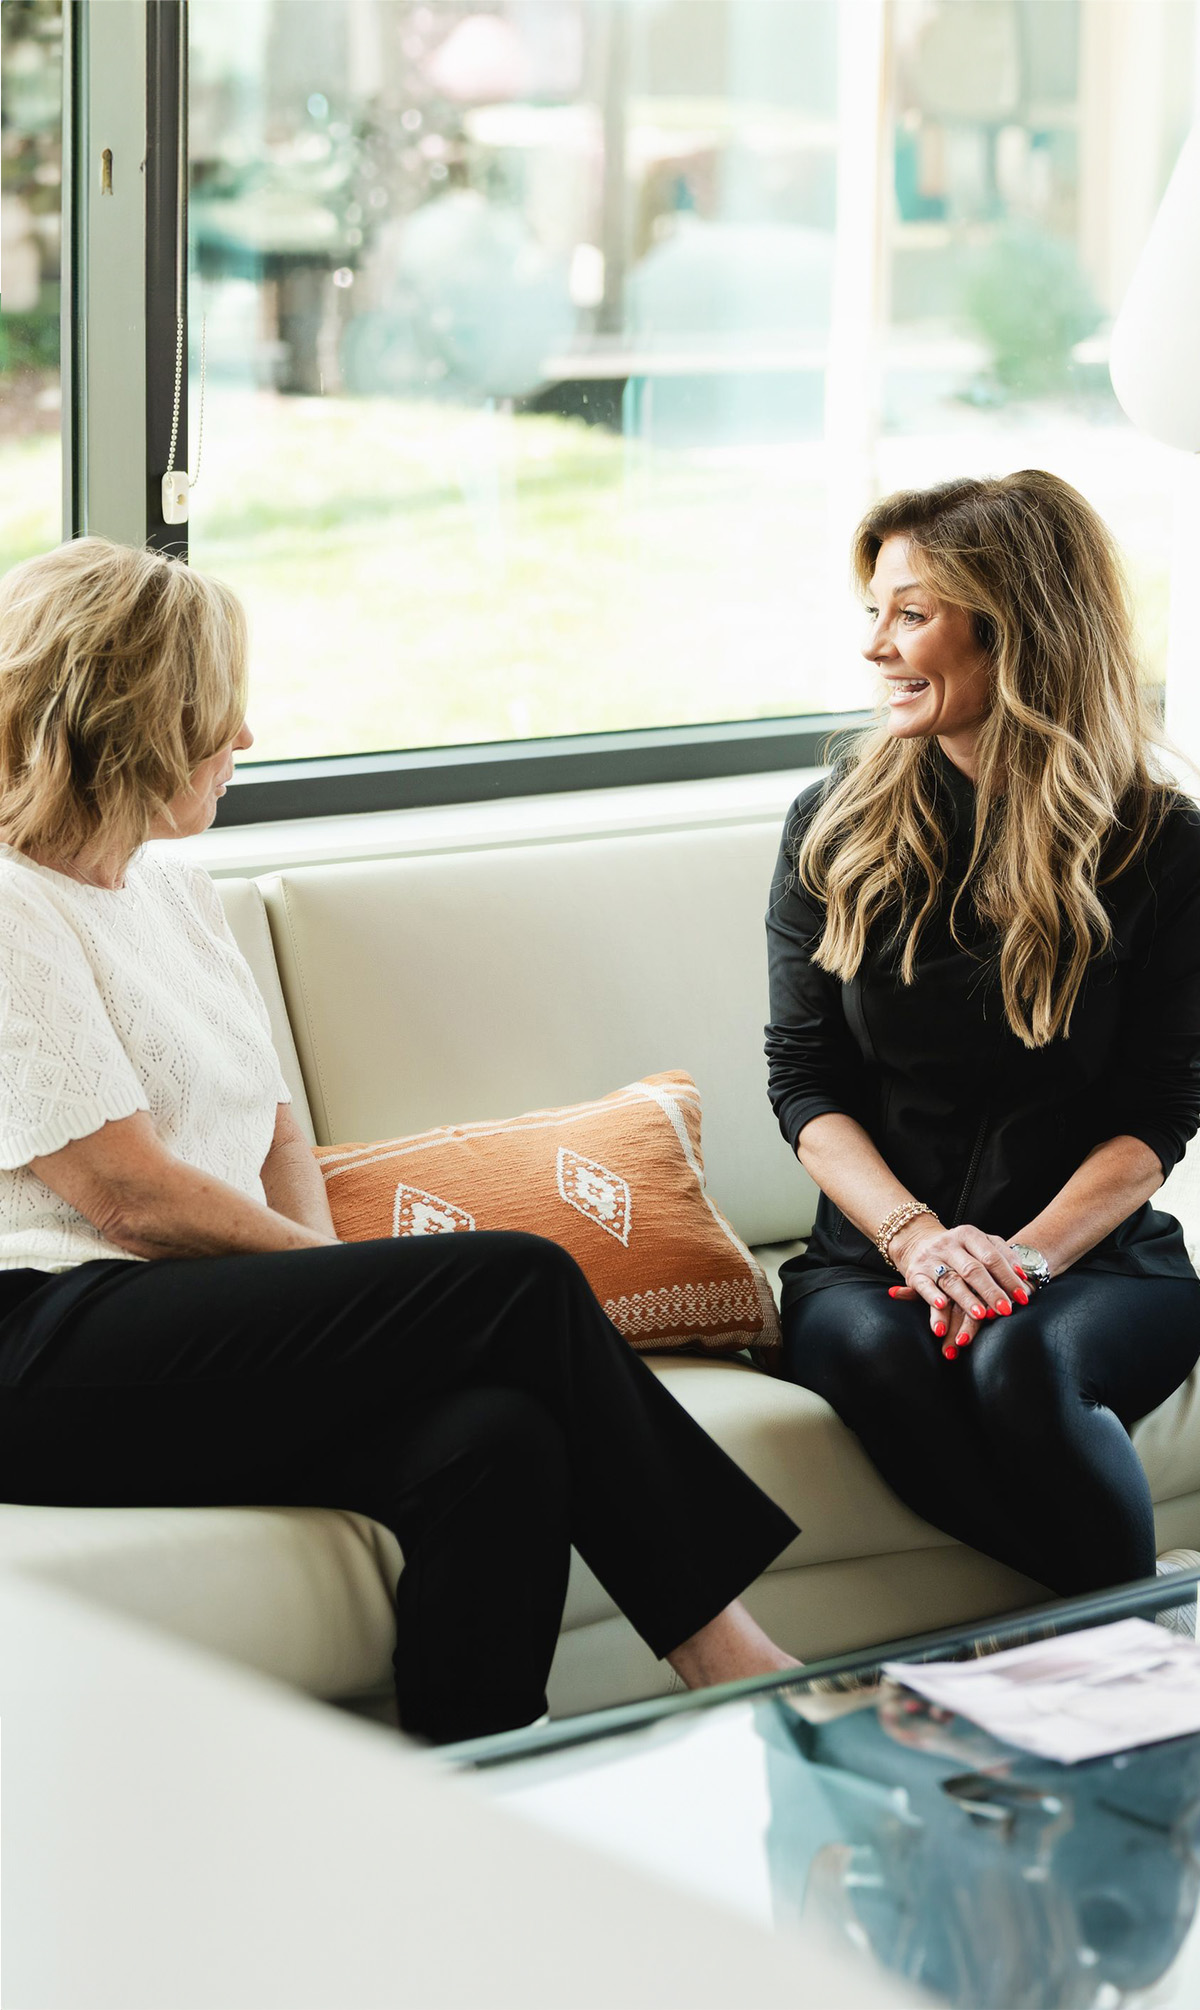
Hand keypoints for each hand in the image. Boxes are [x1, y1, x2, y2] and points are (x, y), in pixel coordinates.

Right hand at [885, 1218, 1030, 1359]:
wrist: (920, 1243)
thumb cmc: (961, 1250)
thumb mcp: (982, 1244)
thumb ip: (1004, 1256)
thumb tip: (1022, 1276)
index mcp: (969, 1234)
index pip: (992, 1257)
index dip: (1008, 1278)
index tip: (1022, 1297)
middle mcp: (948, 1244)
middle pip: (973, 1269)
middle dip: (990, 1291)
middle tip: (1005, 1310)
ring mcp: (930, 1258)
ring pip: (951, 1280)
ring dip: (966, 1299)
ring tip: (980, 1315)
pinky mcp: (915, 1273)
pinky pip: (924, 1285)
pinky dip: (932, 1296)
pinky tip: (942, 1306)